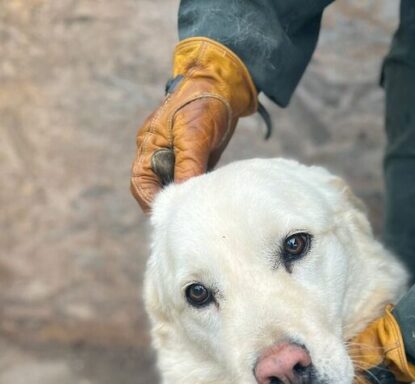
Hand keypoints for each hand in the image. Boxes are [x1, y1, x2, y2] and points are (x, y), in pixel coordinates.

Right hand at [131, 37, 256, 211]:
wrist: (224, 85)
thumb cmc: (203, 104)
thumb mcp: (194, 136)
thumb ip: (188, 166)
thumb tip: (184, 195)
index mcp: (149, 145)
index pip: (141, 183)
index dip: (152, 201)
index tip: (170, 214)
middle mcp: (158, 153)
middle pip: (156, 188)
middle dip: (169, 202)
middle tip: (188, 216)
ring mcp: (175, 157)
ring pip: (174, 187)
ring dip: (184, 198)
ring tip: (200, 208)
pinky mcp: (192, 160)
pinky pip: (189, 182)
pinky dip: (196, 191)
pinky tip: (208, 197)